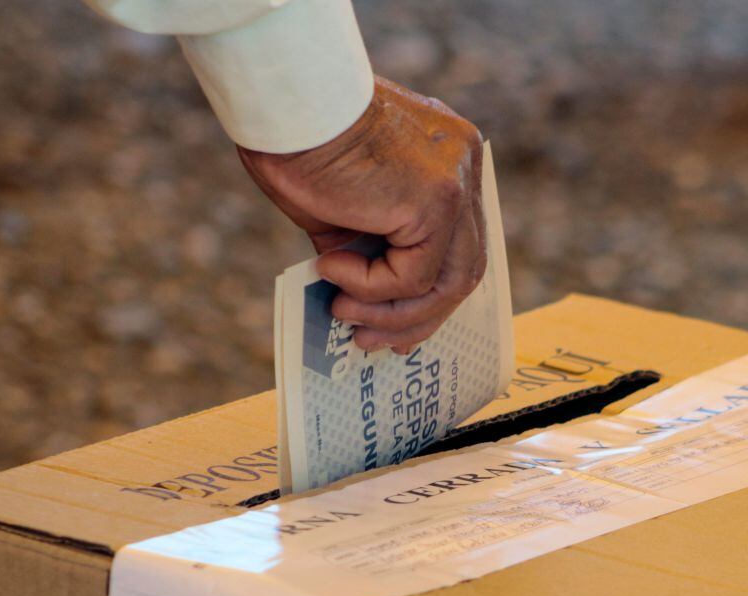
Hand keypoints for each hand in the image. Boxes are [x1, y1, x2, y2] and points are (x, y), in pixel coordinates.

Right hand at [238, 76, 485, 352]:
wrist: (283, 102)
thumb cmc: (298, 143)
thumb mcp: (344, 209)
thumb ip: (369, 249)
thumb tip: (364, 305)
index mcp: (448, 163)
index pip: (458, 246)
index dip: (431, 297)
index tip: (402, 330)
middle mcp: (464, 168)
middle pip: (463, 271)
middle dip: (417, 316)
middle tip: (373, 341)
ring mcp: (458, 184)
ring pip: (447, 283)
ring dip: (391, 312)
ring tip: (343, 315)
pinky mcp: (437, 200)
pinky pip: (412, 276)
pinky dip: (369, 286)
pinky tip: (329, 266)